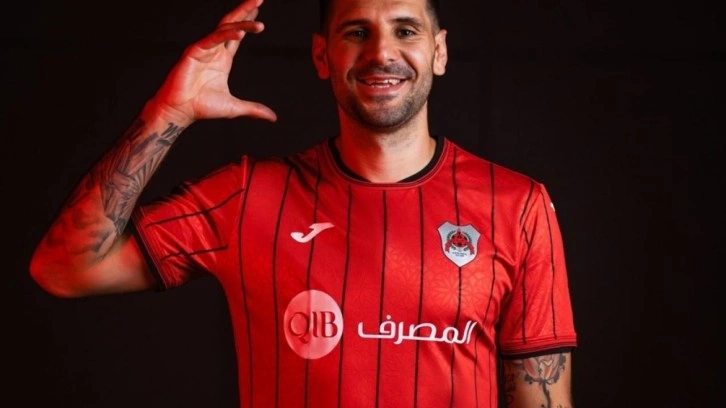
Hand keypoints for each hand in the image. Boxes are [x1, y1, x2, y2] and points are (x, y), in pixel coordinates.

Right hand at [150, 0, 276, 123]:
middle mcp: (214, 51)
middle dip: (246, 10)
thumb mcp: (234, 108)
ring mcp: (204, 49)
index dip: (248, 22)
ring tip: (258, 13)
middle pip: (232, 24)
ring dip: (242, 20)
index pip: (237, 35)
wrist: (180, 112)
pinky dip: (226, 35)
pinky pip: (212, 39)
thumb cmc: (202, 107)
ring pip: (224, 29)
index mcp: (222, 59)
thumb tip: (273, 117)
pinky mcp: (194, 52)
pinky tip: (241, 32)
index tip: (258, 10)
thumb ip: (253, 109)